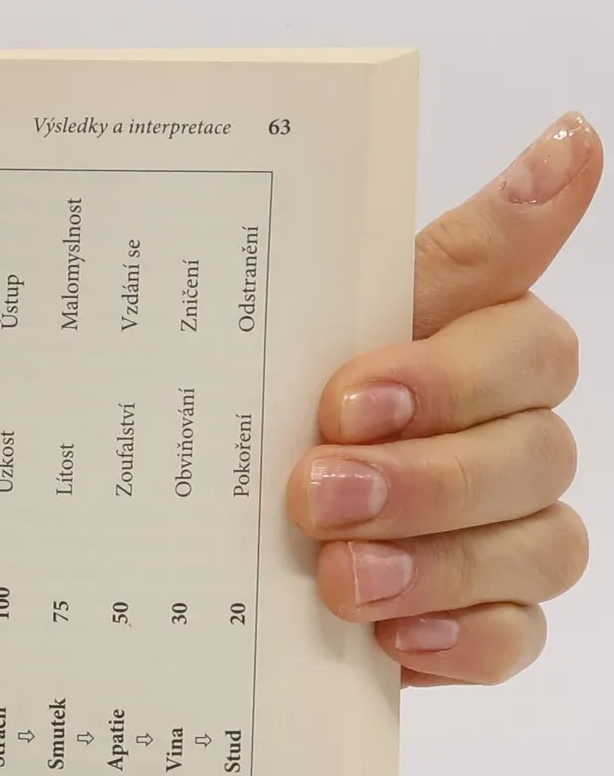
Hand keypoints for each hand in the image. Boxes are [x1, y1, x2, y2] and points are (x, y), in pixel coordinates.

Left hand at [289, 113, 598, 685]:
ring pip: (537, 544)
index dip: (445, 374)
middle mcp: (509, 433)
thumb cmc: (275, 400)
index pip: (520, 340)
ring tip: (338, 576)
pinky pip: (517, 635)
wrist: (200, 530)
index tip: (348, 397)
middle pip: (531, 450)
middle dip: (420, 478)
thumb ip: (441, 254)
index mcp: (473, 346)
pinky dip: (460, 638)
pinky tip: (393, 637)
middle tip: (314, 493)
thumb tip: (575, 137)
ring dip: (437, 561)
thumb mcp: (311, 324)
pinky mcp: (485, 614)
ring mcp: (508, 527)